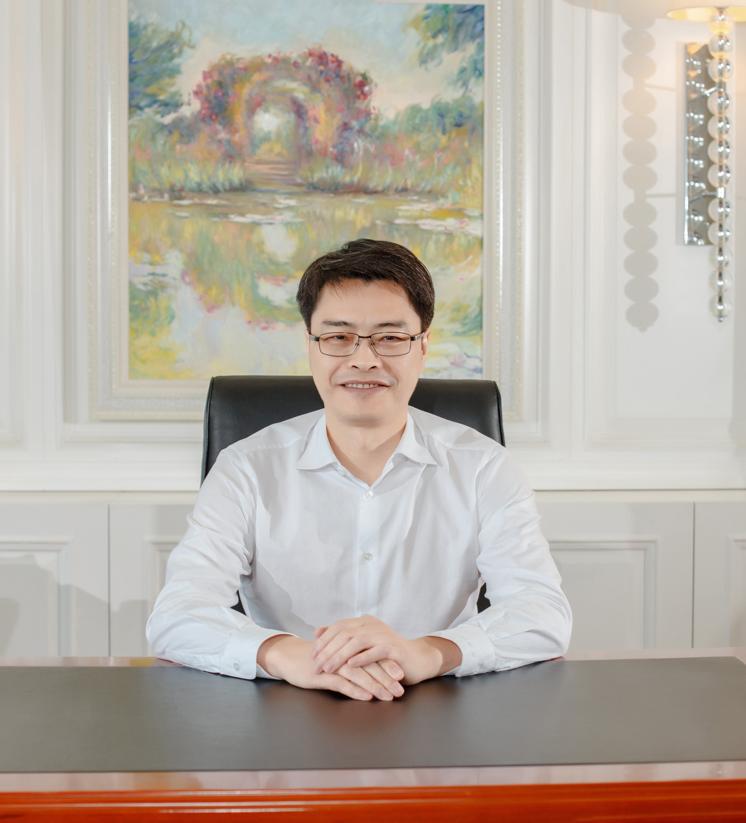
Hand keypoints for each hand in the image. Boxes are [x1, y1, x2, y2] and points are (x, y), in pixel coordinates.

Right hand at [257, 635, 404, 700]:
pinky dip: (356, 690)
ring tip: (389, 696)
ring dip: (376, 685)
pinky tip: (367, 697)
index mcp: (348, 647)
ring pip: (359, 674)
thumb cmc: (316, 658)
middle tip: (400, 690)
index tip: (403, 676)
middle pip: (370, 665)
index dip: (388, 664)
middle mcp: (343, 653)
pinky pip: (342, 682)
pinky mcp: (322, 674)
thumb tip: (374, 667)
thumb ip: (353, 658)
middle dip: (387, 678)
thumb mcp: (336, 657)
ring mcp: (333, 664)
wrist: (290, 656)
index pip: (372, 654)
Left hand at [312, 615, 454, 684]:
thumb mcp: (363, 643)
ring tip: (328, 668)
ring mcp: (383, 635)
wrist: (417, 659)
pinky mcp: (393, 648)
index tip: (312, 654)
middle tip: (316, 665)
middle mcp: (372, 625)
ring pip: (357, 642)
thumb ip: (342, 637)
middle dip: (328, 650)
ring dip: (340, 655)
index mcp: (364, 622)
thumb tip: (317, 631)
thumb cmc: (387, 654)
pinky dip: (362, 658)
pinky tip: (351, 666)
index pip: (338, 627)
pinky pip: (375, 652)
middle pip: (345, 634)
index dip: (324, 640)